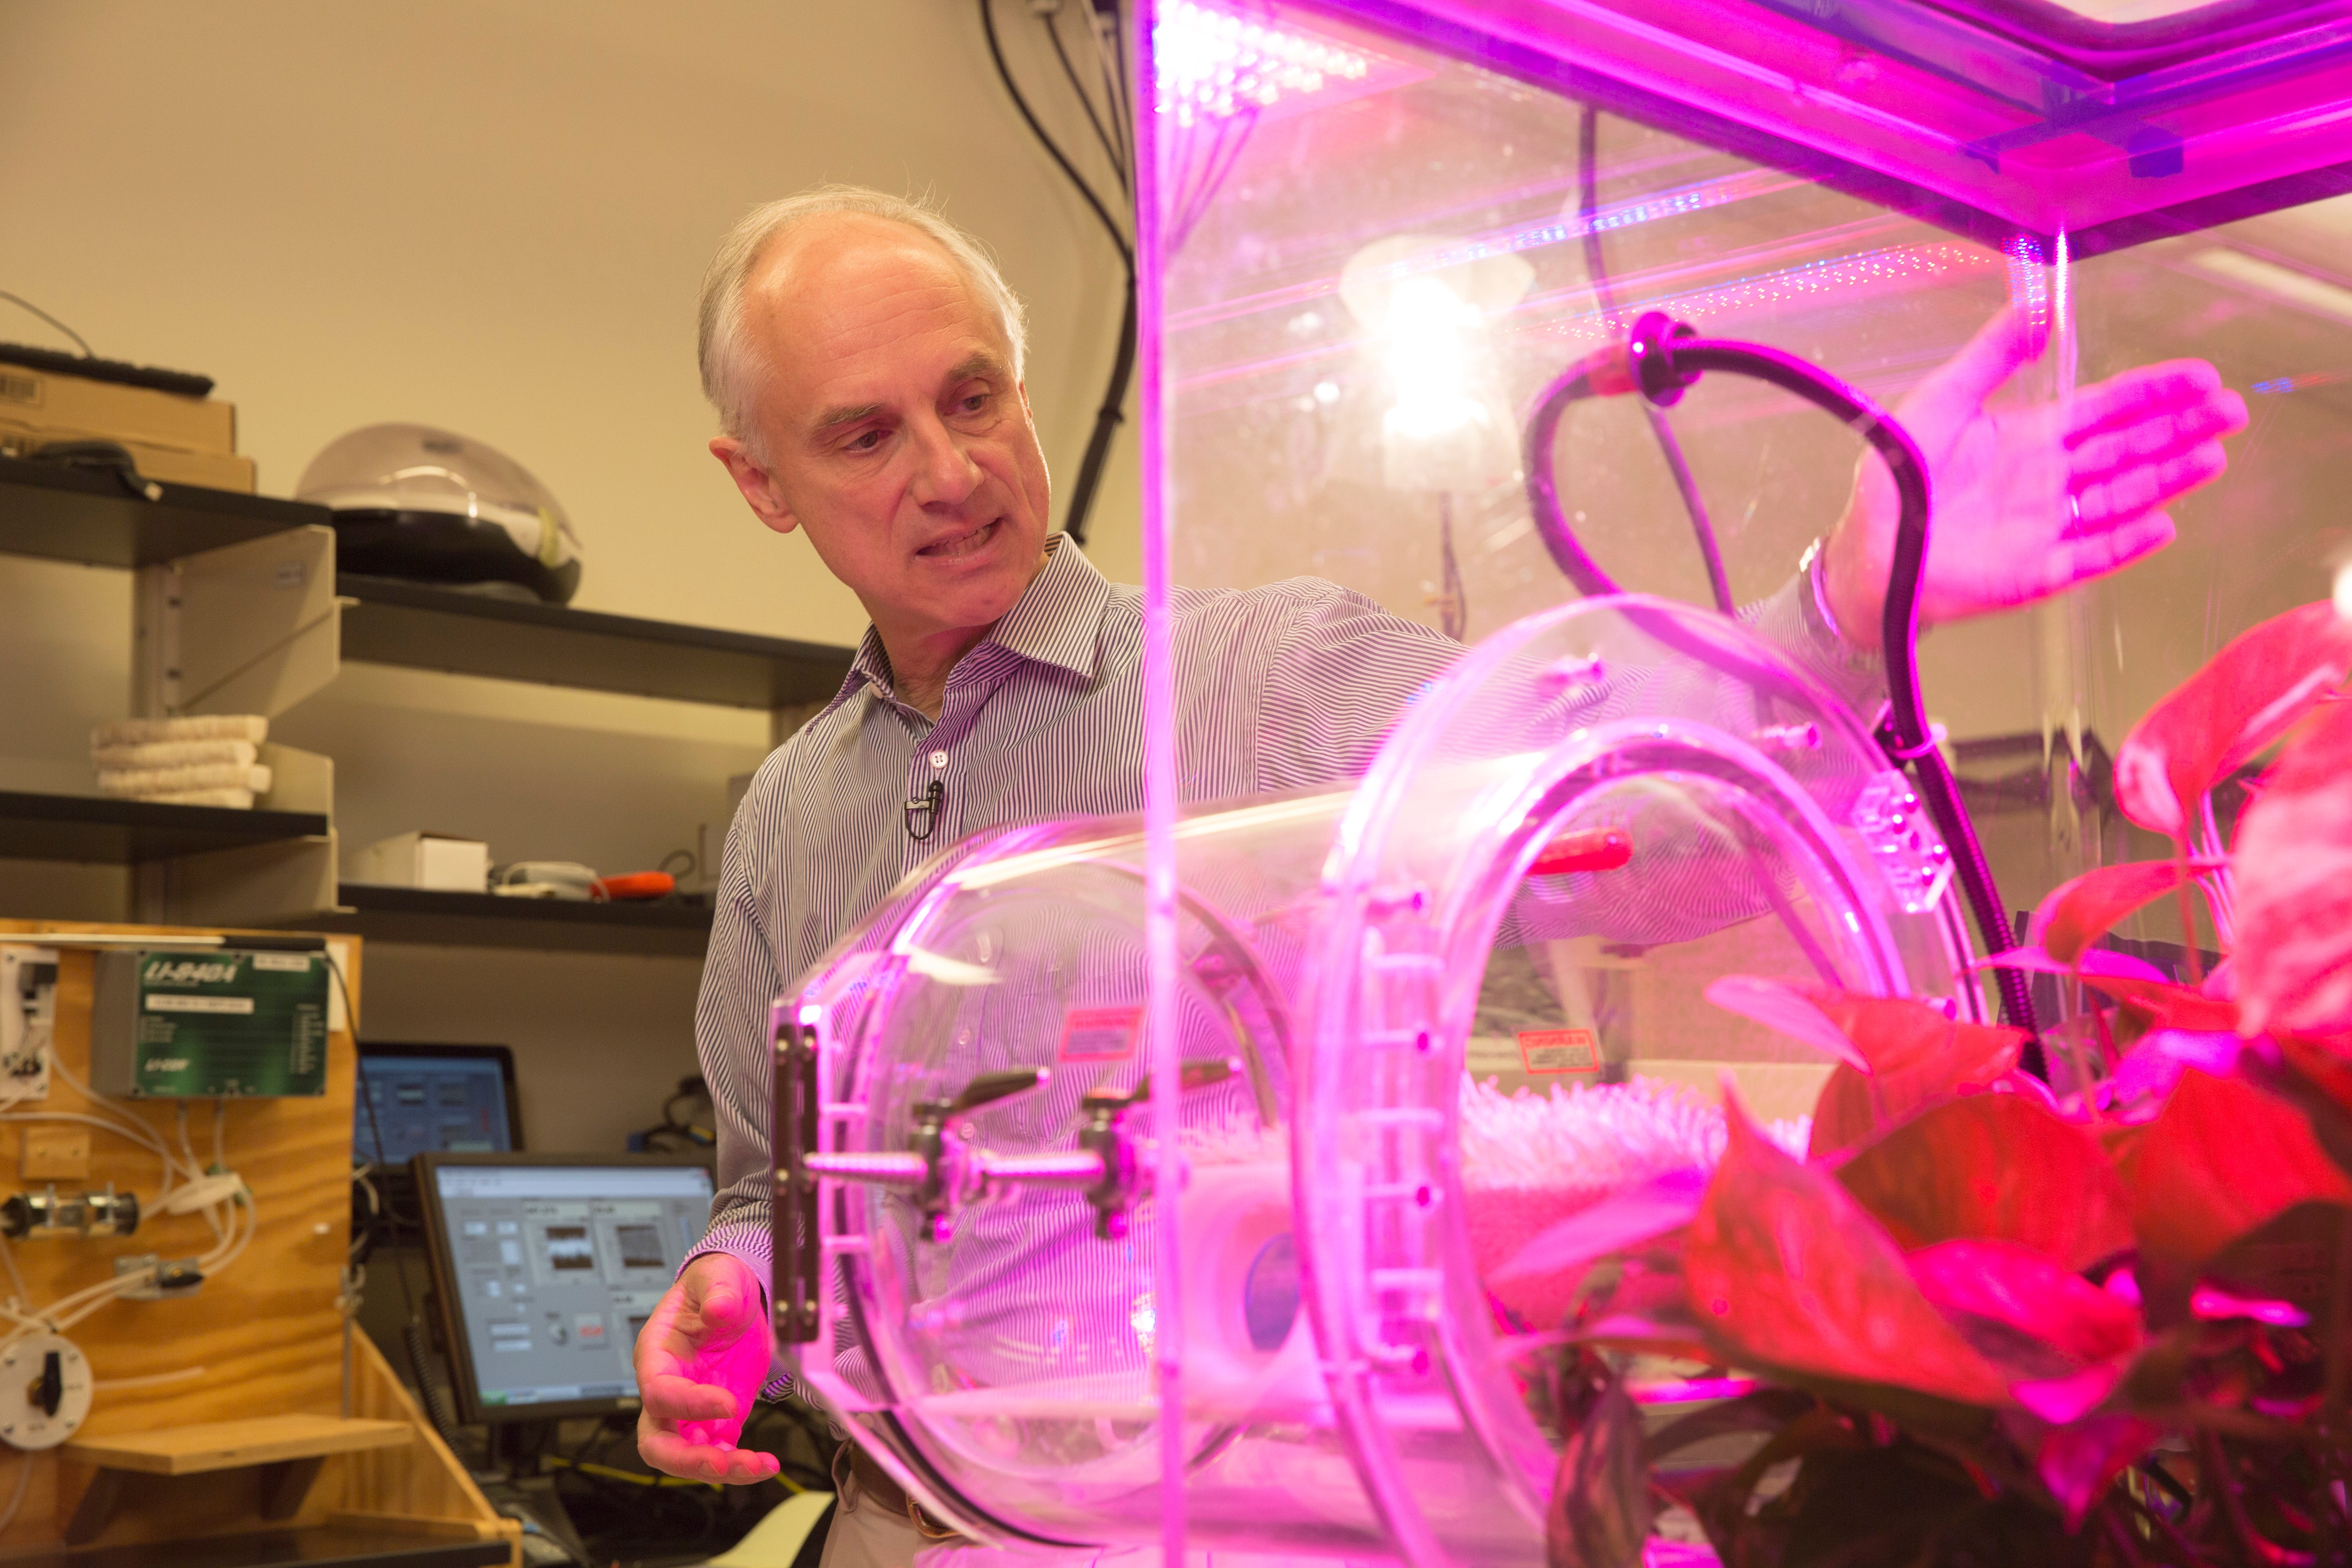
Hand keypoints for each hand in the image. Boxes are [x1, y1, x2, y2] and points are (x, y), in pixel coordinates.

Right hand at [634, 1251, 782, 1483]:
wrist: (737, 1296)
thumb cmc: (716, 1284)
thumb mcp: (718, 1276)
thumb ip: (717, 1291)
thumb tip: (718, 1309)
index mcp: (656, 1355)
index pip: (658, 1392)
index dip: (688, 1404)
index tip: (728, 1404)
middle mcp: (667, 1389)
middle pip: (657, 1441)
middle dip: (687, 1459)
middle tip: (723, 1465)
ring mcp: (691, 1410)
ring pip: (688, 1455)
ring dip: (720, 1468)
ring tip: (758, 1467)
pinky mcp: (718, 1419)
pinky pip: (720, 1451)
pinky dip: (739, 1464)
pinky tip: (765, 1465)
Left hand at [1822, 308, 2248, 649]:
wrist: (1864, 550)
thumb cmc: (1894, 477)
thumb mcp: (1939, 400)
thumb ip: (1990, 355)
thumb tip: (2035, 308)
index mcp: (2029, 438)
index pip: (2105, 410)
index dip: (2152, 393)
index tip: (2199, 377)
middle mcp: (2047, 480)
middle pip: (2127, 451)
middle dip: (2179, 431)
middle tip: (2229, 412)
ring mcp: (2046, 527)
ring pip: (2120, 500)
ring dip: (2166, 480)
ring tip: (2211, 458)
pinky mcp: (2036, 573)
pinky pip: (2091, 556)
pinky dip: (2126, 543)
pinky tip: (2162, 526)